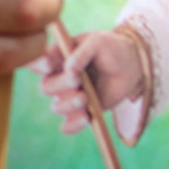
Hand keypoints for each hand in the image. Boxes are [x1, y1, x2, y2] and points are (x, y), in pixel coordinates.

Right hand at [38, 26, 149, 140]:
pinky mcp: (84, 110)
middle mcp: (59, 78)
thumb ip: (82, 53)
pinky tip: (85, 118)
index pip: (36, 62)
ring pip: (57, 107)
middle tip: (77, 80)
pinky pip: (69, 124)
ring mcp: (71, 95)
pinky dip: (73, 125)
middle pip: (46, 87)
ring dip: (69, 104)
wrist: (131, 64)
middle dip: (60, 85)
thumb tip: (69, 69)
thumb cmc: (110, 48)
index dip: (37, 65)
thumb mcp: (97, 42)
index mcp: (56, 58)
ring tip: (85, 98)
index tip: (49, 64)